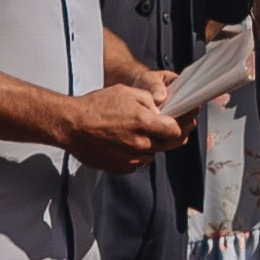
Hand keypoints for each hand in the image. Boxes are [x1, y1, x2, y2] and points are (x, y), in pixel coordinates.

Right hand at [58, 83, 181, 174]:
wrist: (71, 125)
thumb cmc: (95, 107)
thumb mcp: (126, 92)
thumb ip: (149, 100)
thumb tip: (161, 108)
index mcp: (144, 122)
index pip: (176, 130)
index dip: (184, 124)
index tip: (189, 120)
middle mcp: (141, 143)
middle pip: (168, 144)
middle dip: (172, 135)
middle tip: (171, 127)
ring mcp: (132, 158)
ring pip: (153, 153)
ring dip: (152, 144)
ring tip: (138, 132)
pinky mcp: (122, 167)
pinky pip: (138, 161)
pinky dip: (137, 153)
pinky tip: (125, 142)